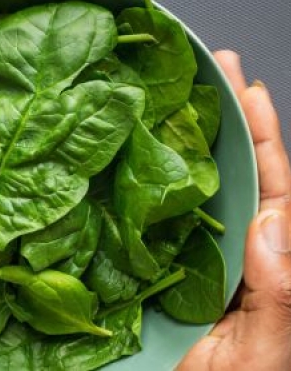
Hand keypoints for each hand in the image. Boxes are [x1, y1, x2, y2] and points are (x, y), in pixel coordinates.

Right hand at [178, 51, 290, 369]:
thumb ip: (282, 293)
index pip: (271, 189)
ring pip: (195, 190)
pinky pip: (157, 219)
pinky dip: (149, 187)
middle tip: (211, 70)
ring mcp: (194, 256)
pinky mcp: (159, 266)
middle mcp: (232, 251)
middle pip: (234, 175)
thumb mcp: (265, 353)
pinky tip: (136, 159)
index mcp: (265, 264)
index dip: (260, 137)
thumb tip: (272, 221)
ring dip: (186, 145)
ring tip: (173, 99)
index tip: (246, 90)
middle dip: (226, 121)